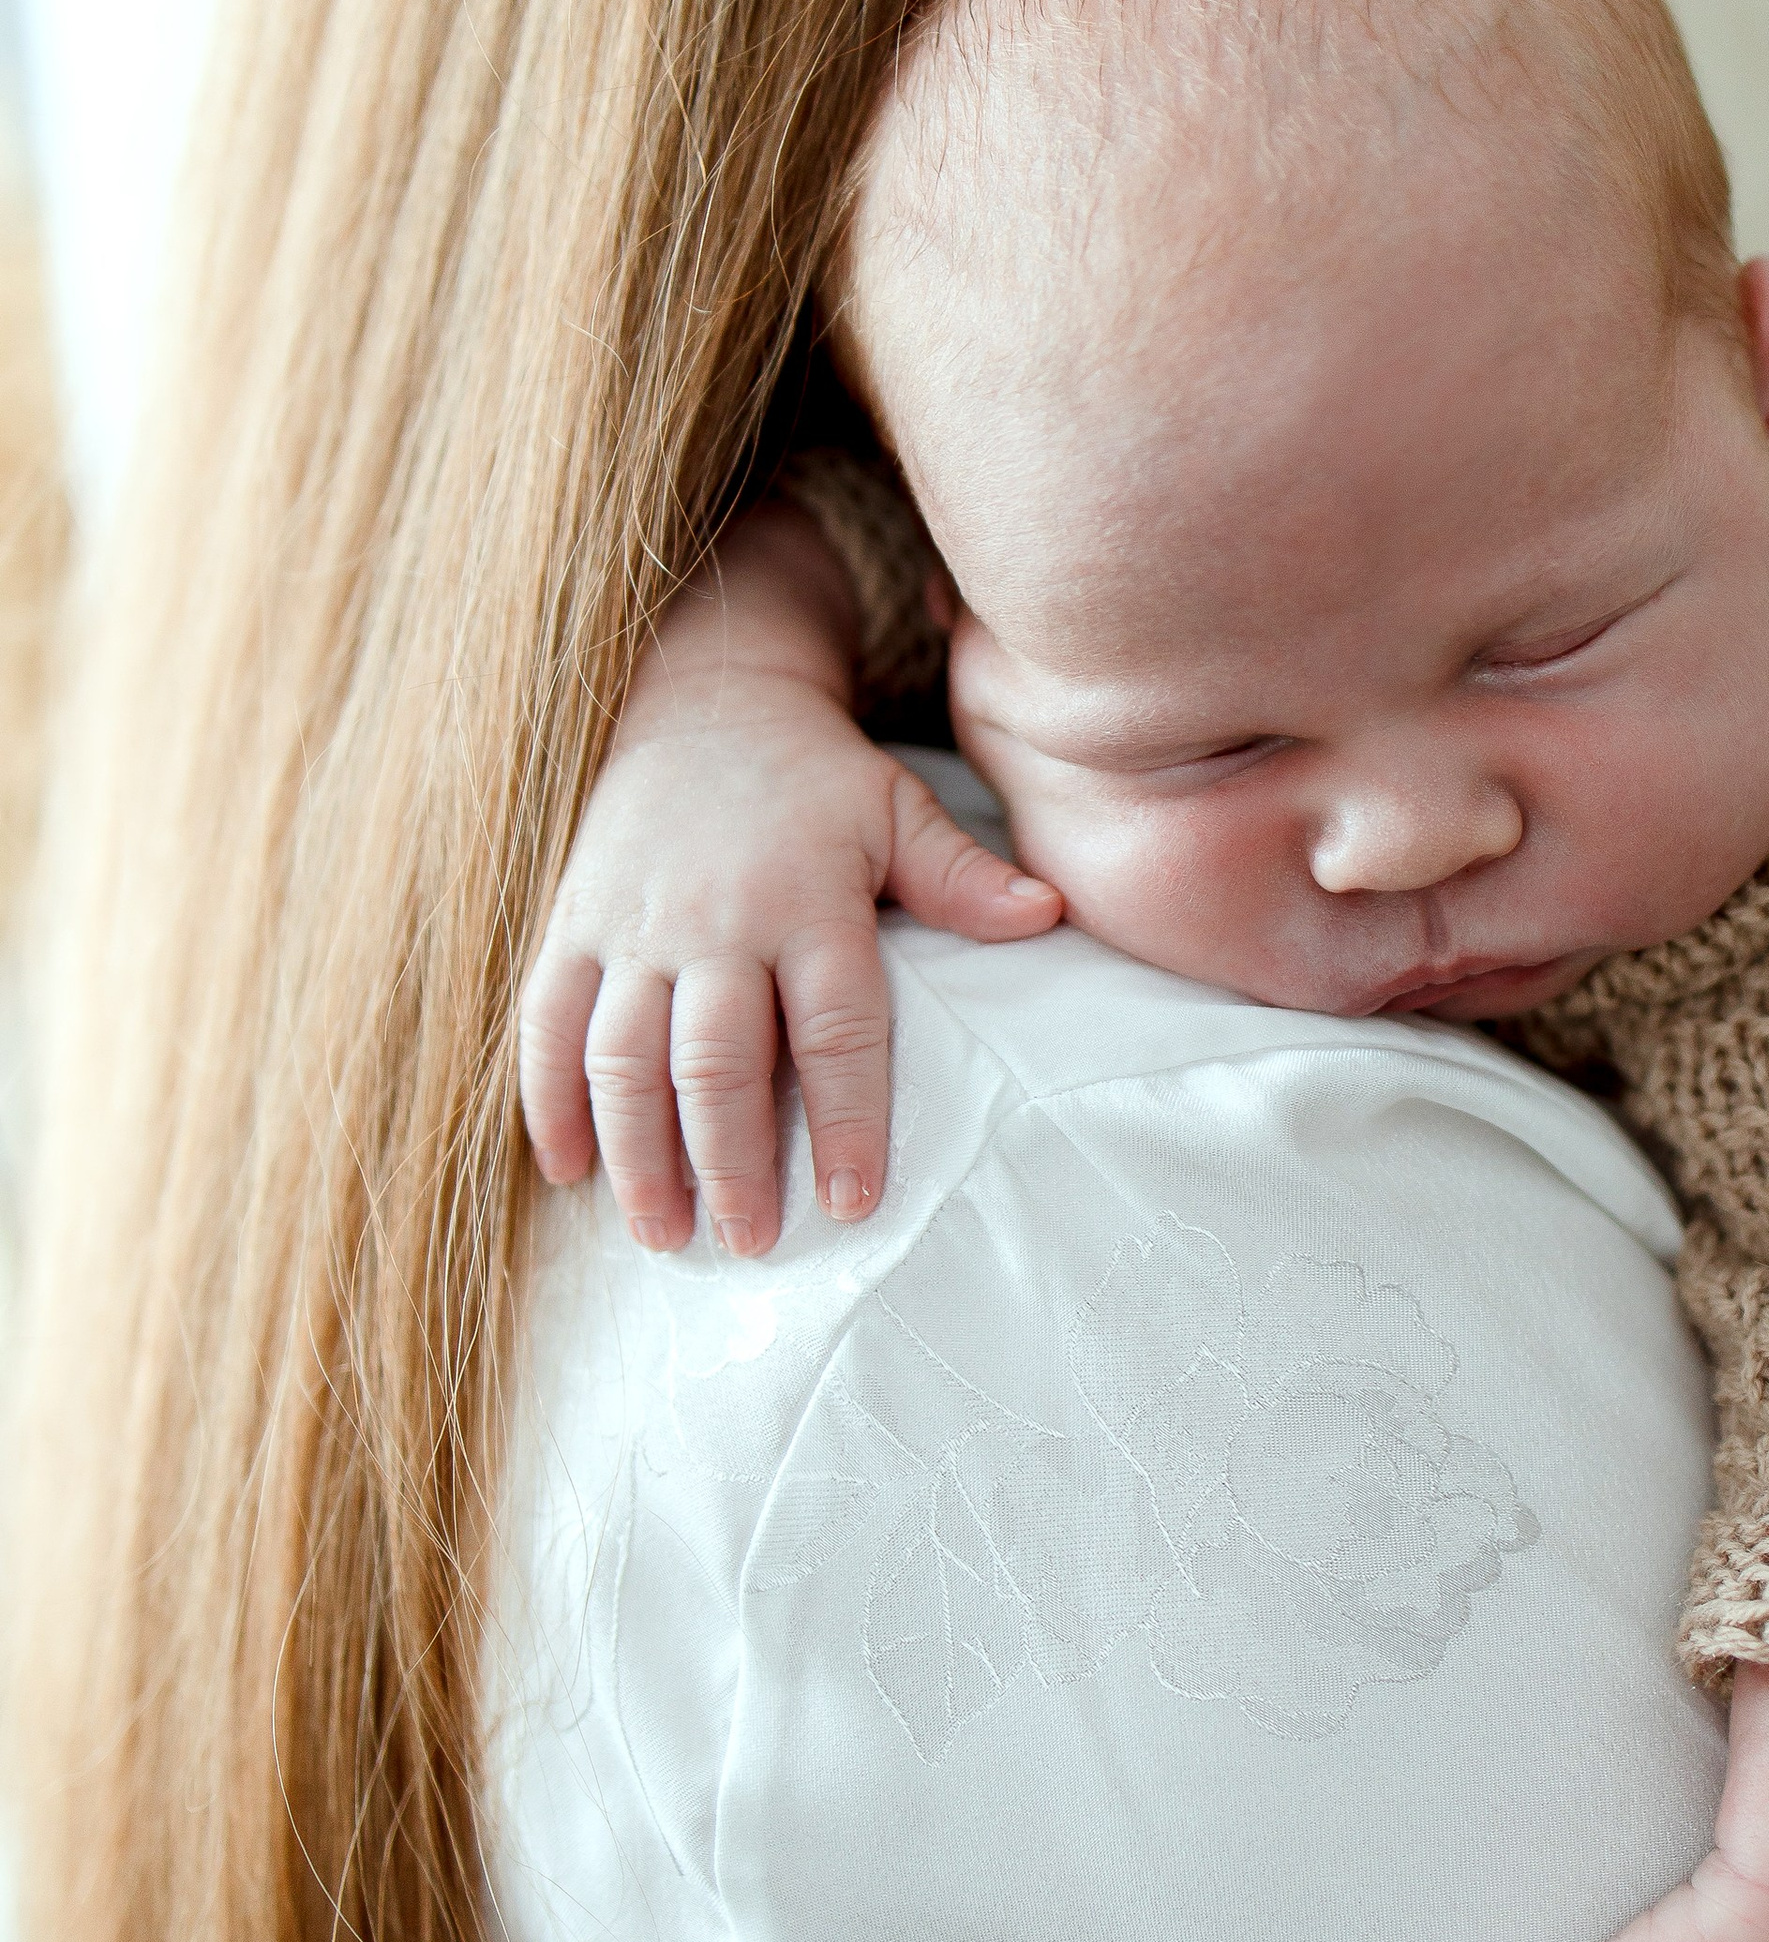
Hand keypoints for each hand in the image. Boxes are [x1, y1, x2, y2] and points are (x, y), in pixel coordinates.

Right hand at [519, 500, 1059, 1249]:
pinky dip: (550, 1102)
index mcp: (806, 903)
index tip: (851, 1201)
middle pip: (717, 1063)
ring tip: (663, 1234)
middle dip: (731, 1163)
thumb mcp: (897, 810)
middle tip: (752, 1242)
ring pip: (623, 1058)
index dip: (842, 1121)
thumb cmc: (815, 779)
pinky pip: (546, 1025)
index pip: (833, 1030)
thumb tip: (1050, 915)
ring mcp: (631, 928)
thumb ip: (962, 878)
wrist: (700, 699)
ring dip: (639, 1155)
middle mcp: (714, 923)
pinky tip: (568, 1172)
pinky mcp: (571, 928)